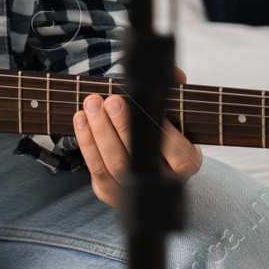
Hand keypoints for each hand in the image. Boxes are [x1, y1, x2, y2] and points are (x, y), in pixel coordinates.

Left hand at [73, 67, 202, 209]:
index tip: (141, 104)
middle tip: (110, 100)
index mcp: (187, 163)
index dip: (158, 128)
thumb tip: (176, 74)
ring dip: (99, 131)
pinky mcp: (111, 194)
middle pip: (139, 155)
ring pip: (115, 164)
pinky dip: (86, 142)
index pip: (176, 150)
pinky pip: (97, 169)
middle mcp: (163, 182)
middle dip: (122, 125)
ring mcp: (135, 192)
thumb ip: (175, 92)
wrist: (146, 162)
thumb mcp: (173, 113)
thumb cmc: (160, 131)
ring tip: (92, 104)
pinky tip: (81, 119)